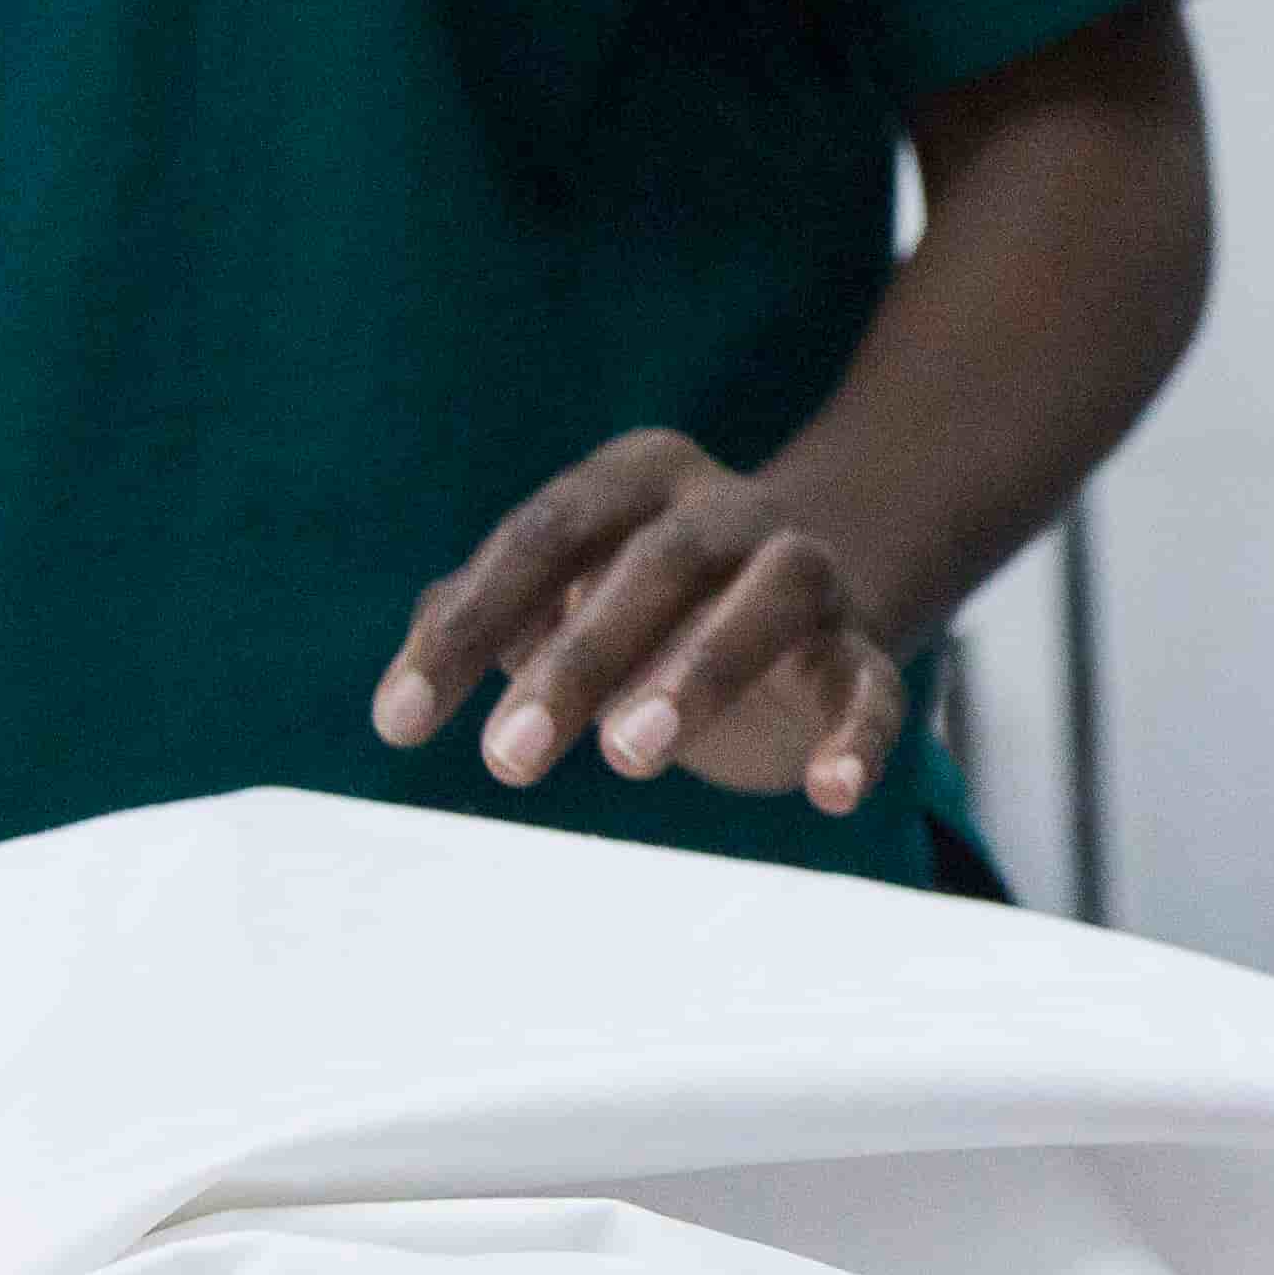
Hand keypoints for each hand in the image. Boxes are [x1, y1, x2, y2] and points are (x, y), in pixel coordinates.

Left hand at [370, 428, 907, 815]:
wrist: (810, 600)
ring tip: (627, 756)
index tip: (400, 721)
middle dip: (578, 658)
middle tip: (508, 757)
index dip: (469, 622)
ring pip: (772, 596)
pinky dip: (858, 737)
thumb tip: (415, 661)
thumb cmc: (651, 602)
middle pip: (656, 562)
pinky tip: (829, 795)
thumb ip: (487, 615)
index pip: (543, 535)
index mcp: (638, 480)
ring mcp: (808, 574)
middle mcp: (730, 512)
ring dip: (700, 669)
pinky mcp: (865, 652)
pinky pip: (873, 687)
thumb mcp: (564, 593)